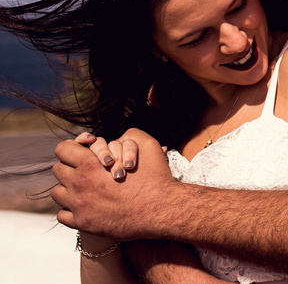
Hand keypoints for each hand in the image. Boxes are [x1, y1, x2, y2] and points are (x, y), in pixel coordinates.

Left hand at [52, 128, 175, 239]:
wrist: (160, 210)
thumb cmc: (154, 178)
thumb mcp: (148, 146)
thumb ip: (131, 136)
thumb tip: (120, 136)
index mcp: (90, 164)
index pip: (63, 149)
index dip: (72, 148)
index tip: (83, 152)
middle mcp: (79, 183)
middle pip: (58, 170)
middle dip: (70, 167)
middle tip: (85, 170)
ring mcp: (78, 205)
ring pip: (57, 193)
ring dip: (68, 189)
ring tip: (84, 189)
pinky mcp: (82, 223)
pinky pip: (62, 214)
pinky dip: (70, 210)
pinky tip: (86, 206)